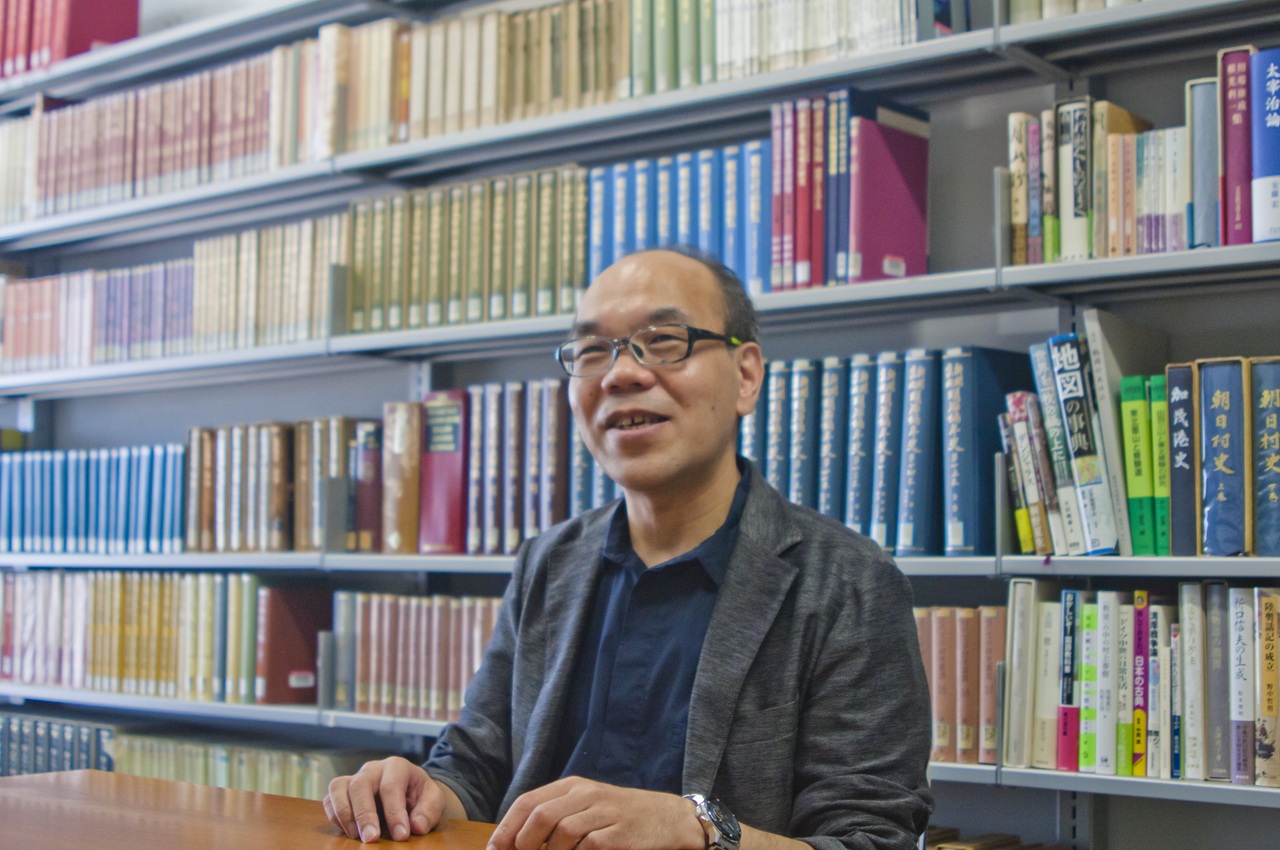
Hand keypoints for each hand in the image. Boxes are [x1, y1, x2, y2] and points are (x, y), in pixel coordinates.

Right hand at [324, 756, 446, 842]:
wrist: (408, 791)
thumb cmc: (419, 795)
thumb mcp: (433, 800)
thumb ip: (429, 811)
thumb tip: (416, 826)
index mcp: (397, 767)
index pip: (391, 786)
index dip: (395, 812)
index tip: (401, 836)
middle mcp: (372, 769)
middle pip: (360, 785)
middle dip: (364, 814)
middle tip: (371, 839)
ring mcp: (354, 778)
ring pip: (338, 788)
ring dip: (345, 814)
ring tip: (357, 837)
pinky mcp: (342, 791)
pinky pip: (329, 800)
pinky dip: (334, 816)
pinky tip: (347, 832)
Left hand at [487, 777, 705, 849]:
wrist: (668, 818)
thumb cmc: (620, 816)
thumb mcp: (587, 807)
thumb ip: (555, 817)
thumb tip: (516, 842)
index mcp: (573, 787)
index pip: (528, 802)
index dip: (507, 828)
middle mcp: (587, 795)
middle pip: (541, 816)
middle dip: (523, 843)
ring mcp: (604, 813)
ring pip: (562, 833)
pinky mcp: (619, 834)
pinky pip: (588, 848)